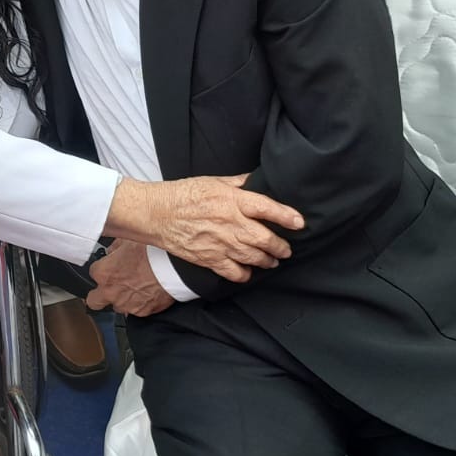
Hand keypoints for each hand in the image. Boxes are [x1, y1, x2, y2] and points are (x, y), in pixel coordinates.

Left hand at [85, 240, 174, 316]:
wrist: (174, 267)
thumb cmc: (152, 253)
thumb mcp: (129, 240)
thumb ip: (115, 247)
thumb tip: (112, 250)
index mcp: (103, 273)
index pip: (93, 273)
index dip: (102, 269)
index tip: (109, 267)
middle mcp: (111, 292)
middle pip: (94, 301)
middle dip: (99, 295)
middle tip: (111, 286)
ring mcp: (126, 304)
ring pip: (117, 307)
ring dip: (122, 299)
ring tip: (136, 287)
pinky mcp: (143, 312)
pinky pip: (137, 310)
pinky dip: (141, 303)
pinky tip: (149, 292)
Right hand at [105, 175, 304, 282]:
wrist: (156, 213)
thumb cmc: (183, 194)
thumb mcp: (213, 181)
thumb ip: (239, 184)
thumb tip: (257, 181)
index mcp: (232, 200)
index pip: (267, 208)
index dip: (286, 216)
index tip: (300, 223)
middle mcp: (229, 223)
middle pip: (264, 239)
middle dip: (280, 247)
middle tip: (286, 250)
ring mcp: (220, 243)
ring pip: (253, 257)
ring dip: (267, 261)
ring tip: (273, 261)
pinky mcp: (209, 258)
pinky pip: (234, 272)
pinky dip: (244, 274)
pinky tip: (247, 272)